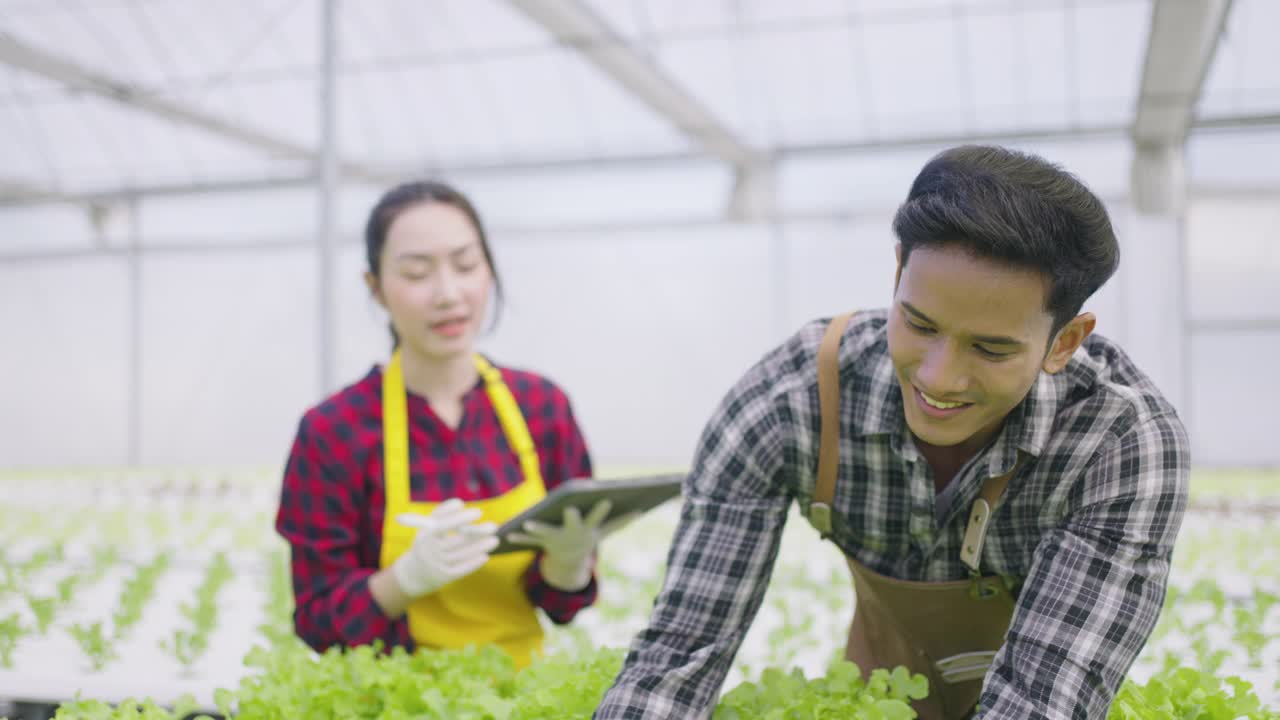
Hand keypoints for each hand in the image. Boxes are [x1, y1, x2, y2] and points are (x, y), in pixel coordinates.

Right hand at [390, 498, 497, 598]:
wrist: (415, 573)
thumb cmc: (428, 542)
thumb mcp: (428, 526)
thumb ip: (442, 513)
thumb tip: (459, 504)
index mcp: (425, 535)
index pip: (442, 525)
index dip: (460, 519)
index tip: (478, 512)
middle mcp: (430, 550)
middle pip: (455, 541)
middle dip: (475, 533)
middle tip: (493, 526)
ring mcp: (437, 564)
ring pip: (460, 555)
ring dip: (479, 547)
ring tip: (495, 540)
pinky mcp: (444, 577)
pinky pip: (460, 570)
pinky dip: (473, 563)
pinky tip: (485, 556)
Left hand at [507, 500, 638, 590]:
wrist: (569, 564)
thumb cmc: (588, 539)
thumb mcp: (604, 531)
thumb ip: (620, 521)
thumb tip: (641, 510)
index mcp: (588, 530)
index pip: (597, 518)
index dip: (601, 510)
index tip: (606, 499)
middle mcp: (573, 535)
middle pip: (572, 524)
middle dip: (571, 518)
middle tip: (570, 509)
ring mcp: (556, 539)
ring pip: (546, 532)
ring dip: (537, 528)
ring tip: (528, 522)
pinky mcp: (541, 541)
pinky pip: (528, 539)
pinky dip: (519, 536)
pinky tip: (509, 533)